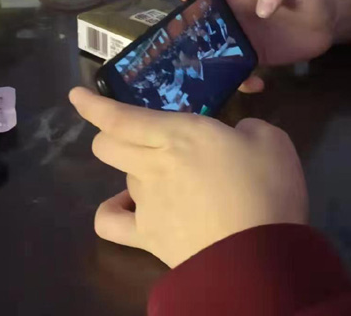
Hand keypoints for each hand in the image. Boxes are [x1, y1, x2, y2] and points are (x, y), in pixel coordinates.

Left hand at [70, 87, 307, 267]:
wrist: (258, 256)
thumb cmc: (267, 189)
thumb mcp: (273, 141)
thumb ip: (249, 130)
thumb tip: (237, 137)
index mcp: (181, 135)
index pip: (122, 117)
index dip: (95, 105)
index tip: (76, 95)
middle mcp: (154, 165)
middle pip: (108, 145)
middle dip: (111, 134)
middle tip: (137, 133)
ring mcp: (146, 203)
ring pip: (123, 175)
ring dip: (138, 169)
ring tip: (169, 177)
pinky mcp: (148, 237)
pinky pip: (112, 221)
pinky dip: (116, 210)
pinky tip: (132, 207)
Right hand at [173, 0, 350, 91]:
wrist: (328, 23)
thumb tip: (261, 9)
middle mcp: (230, 16)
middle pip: (195, 22)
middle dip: (182, 35)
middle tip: (184, 51)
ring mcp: (239, 40)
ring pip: (209, 52)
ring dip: (205, 65)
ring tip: (211, 77)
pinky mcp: (252, 59)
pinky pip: (236, 74)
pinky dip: (241, 82)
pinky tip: (257, 83)